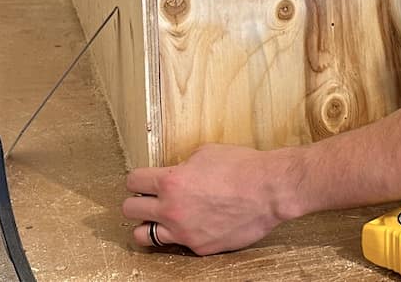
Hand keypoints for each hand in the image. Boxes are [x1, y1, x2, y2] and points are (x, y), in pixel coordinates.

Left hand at [122, 144, 300, 254]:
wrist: (271, 190)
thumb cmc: (243, 166)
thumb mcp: (206, 152)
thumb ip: (183, 166)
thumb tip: (177, 172)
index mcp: (171, 181)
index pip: (133, 181)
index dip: (138, 179)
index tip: (143, 180)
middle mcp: (172, 209)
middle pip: (130, 210)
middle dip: (137, 202)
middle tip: (148, 199)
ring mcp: (184, 232)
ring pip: (142, 235)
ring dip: (149, 224)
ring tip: (161, 218)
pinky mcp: (200, 247)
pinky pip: (177, 244)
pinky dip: (181, 235)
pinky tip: (193, 225)